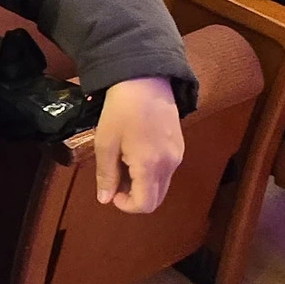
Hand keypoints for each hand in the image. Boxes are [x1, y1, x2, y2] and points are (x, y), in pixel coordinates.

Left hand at [93, 76, 183, 213]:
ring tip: (124, 161)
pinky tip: (136, 151)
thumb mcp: (106, 142)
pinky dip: (152, 172)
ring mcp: (177, 155)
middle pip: (156, 198)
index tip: (112, 190)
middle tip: (116, 177)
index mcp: (151, 166)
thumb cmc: (121, 110)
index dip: (126, 205)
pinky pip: (166, 170)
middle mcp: (170, 165)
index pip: (145, 205)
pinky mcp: (179, 145)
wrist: (145, 78)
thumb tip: (105, 200)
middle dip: (134, 196)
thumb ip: (106, 174)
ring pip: (161, 185)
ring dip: (142, 183)